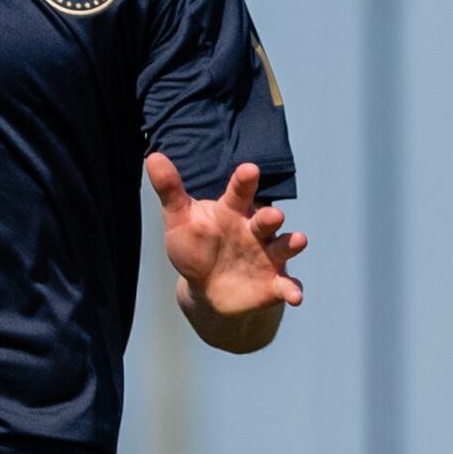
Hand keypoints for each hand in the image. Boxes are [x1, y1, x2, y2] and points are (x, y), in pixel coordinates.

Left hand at [153, 156, 306, 321]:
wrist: (208, 290)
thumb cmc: (196, 248)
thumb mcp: (179, 220)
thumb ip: (170, 190)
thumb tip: (153, 157)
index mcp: (232, 212)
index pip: (239, 193)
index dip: (245, 182)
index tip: (249, 170)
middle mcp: (254, 231)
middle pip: (264, 220)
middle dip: (270, 217)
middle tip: (274, 215)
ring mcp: (267, 256)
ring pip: (283, 247)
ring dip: (291, 244)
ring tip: (299, 240)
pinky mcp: (274, 283)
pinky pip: (287, 284)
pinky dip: (293, 290)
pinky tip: (295, 296)